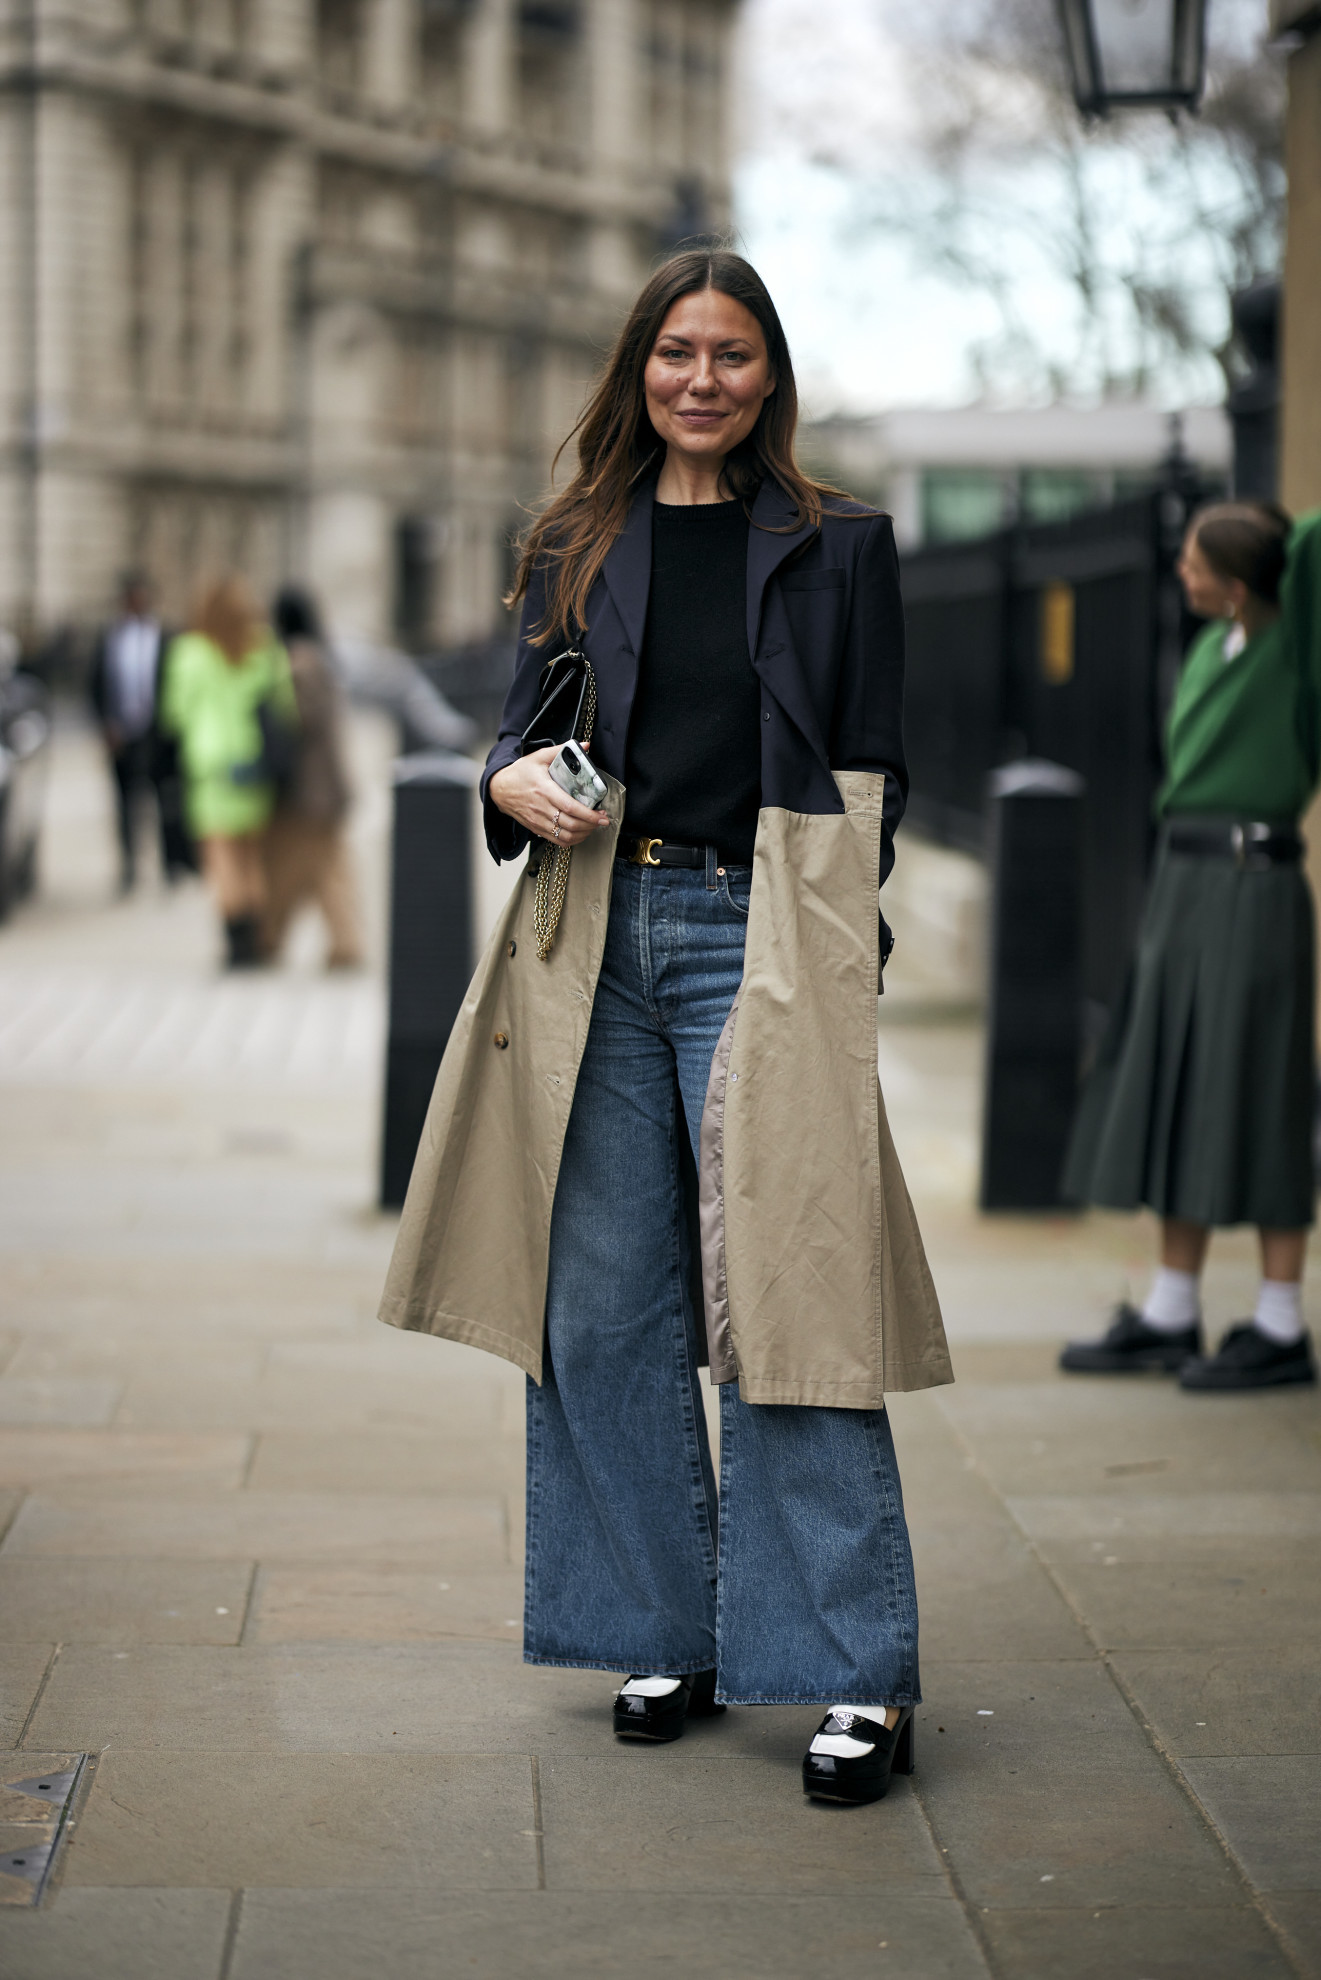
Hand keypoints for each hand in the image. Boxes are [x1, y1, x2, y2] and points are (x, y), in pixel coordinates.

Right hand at [489, 748, 609, 847]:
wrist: (499, 789)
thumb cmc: (520, 773)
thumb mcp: (539, 757)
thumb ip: (561, 751)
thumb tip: (585, 746)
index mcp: (544, 790)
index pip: (570, 807)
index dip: (589, 814)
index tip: (601, 815)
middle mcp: (541, 808)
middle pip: (571, 824)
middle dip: (591, 825)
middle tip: (602, 820)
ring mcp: (538, 821)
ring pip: (565, 836)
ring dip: (583, 834)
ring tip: (592, 826)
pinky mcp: (536, 828)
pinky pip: (557, 841)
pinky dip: (572, 840)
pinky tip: (579, 833)